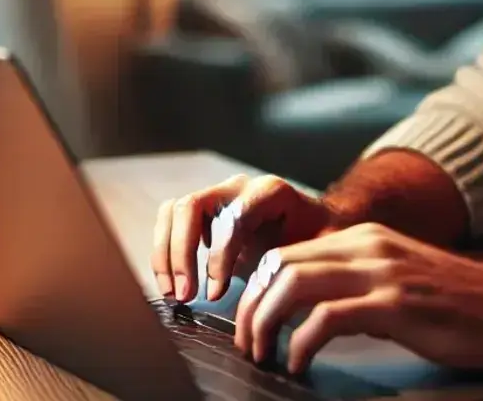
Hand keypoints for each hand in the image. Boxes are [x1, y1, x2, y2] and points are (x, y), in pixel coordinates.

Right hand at [152, 174, 337, 302]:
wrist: (313, 223)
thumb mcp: (318, 247)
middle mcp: (239, 186)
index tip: (216, 294)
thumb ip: (302, 262)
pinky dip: (163, 253)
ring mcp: (217, 194)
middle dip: (182, 254)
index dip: (220, 257)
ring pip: (174, 211)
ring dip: (166, 255)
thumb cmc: (316, 237)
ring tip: (174, 294)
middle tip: (185, 296)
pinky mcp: (202, 209)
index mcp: (270, 191)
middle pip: (192, 206)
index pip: (232, 218)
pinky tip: (173, 284)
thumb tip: (280, 291)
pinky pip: (169, 221)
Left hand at [233, 222, 482, 375]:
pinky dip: (299, 345)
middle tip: (249, 344)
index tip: (252, 324)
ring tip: (265, 355)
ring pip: (291, 284)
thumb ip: (361, 283)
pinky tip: (301, 364)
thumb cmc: (463, 302)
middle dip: (250, 308)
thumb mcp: (402, 278)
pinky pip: (323, 320)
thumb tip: (319, 313)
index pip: (288, 252)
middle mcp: (369, 246)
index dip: (258, 290)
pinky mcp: (394, 305)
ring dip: (265, 324)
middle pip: (279, 264)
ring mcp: (381, 272)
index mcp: (368, 238)